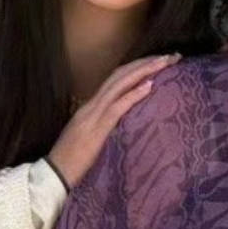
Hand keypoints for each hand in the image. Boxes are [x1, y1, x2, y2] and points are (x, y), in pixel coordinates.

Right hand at [47, 54, 177, 187]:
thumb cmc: (73, 159)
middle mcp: (92, 104)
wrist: (55, 172)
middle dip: (146, 63)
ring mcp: (94, 114)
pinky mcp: (97, 127)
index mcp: (92, 106)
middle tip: (171, 56)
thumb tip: (123, 120)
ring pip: (120, 84)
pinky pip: (118, 107)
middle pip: (121, 75)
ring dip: (144, 71)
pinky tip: (150, 86)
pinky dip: (134, 94)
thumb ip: (105, 124)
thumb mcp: (92, 136)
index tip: (159, 61)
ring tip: (165, 62)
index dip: (138, 67)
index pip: (117, 79)